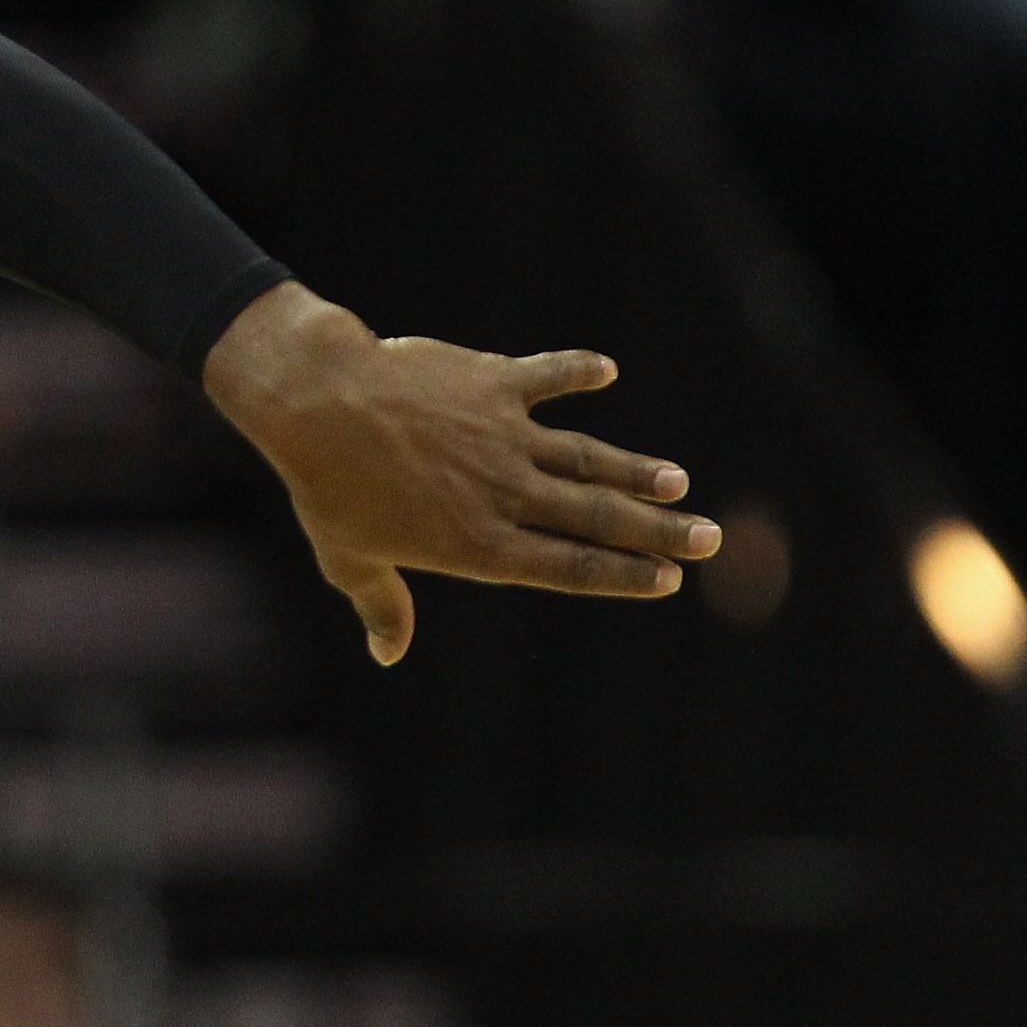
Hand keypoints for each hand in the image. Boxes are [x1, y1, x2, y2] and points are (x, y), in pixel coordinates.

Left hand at [201, 283, 717, 666]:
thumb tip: (389, 655)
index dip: (620, 576)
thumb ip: (382, 606)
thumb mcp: (348, 559)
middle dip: (658, 532)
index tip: (666, 580)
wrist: (317, 404)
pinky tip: (604, 371)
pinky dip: (575, 371)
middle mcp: (504, 494)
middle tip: (709, 540)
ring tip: (678, 483)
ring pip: (587, 457)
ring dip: (636, 469)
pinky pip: (546, 376)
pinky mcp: (494, 384)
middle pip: (597, 518)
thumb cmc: (325, 488)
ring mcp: (504, 437)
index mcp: (478, 545)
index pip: (567, 568)